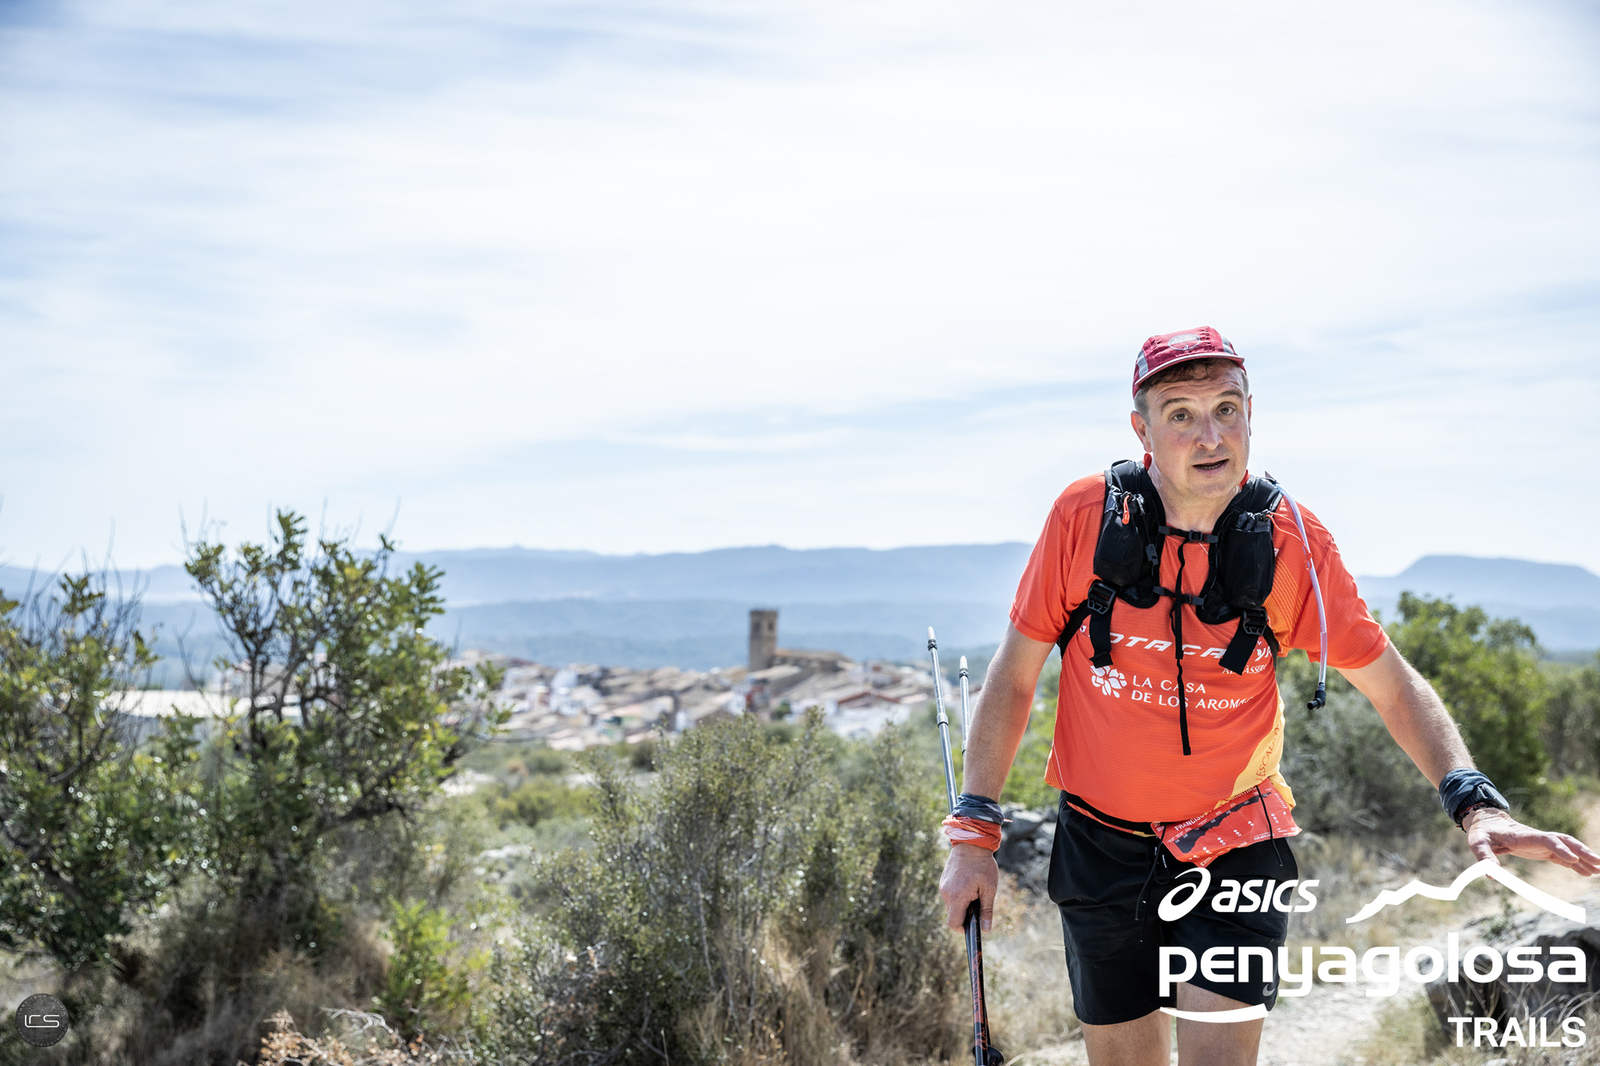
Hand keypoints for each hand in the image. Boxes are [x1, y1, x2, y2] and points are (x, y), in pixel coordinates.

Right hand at [939, 843, 998, 931]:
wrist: (970, 842)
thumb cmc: (982, 865)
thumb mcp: (989, 889)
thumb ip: (986, 911)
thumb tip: (986, 930)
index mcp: (957, 897)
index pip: (954, 924)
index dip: (963, 929)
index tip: (973, 926)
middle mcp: (946, 893)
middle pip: (953, 914)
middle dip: (965, 914)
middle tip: (979, 902)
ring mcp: (943, 886)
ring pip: (952, 904)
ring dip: (962, 903)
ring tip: (975, 890)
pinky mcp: (943, 880)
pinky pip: (950, 894)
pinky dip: (959, 895)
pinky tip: (969, 883)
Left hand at [1463, 808, 1599, 874]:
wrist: (1488, 823)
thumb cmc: (1483, 833)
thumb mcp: (1477, 842)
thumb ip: (1484, 856)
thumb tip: (1491, 874)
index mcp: (1523, 836)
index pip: (1546, 839)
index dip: (1559, 848)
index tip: (1572, 859)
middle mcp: (1537, 838)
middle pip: (1564, 841)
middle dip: (1582, 851)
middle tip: (1599, 862)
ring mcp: (1542, 844)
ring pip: (1568, 849)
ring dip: (1584, 858)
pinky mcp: (1543, 850)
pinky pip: (1563, 857)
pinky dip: (1577, 864)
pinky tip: (1588, 873)